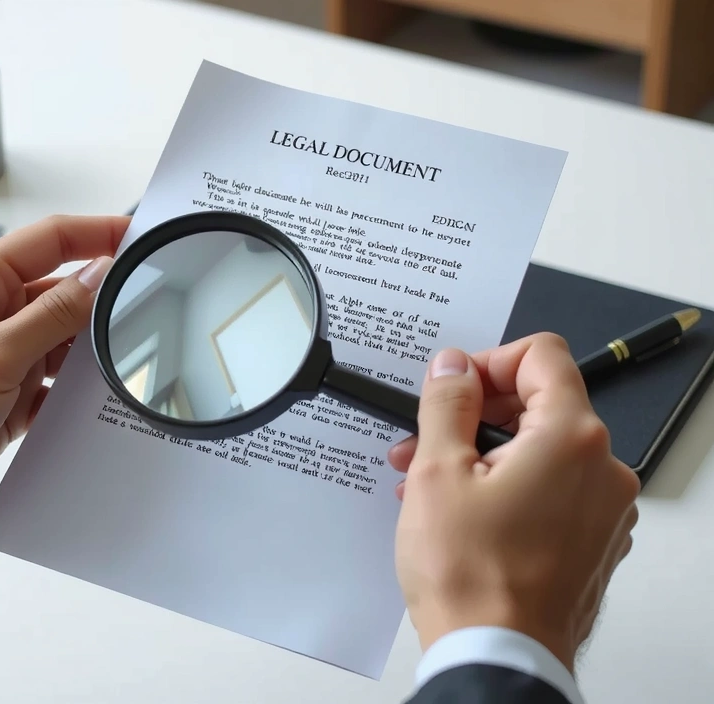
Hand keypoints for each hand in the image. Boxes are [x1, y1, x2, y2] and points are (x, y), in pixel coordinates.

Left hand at [0, 215, 128, 536]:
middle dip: (103, 300)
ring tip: (132, 358)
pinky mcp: (7, 393)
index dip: (98, 234)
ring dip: (92, 350)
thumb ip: (53, 314)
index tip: (142, 236)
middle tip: (152, 305)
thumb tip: (99, 275)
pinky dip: (77, 389)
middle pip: (63, 291)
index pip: (50, 241)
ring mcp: (0, 353)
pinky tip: (100, 399)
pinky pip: (56, 381)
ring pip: (65, 339)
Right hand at [388, 333, 639, 671]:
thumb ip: (447, 404)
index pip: (540, 356)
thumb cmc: (471, 576)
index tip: (451, 387)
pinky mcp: (593, 540)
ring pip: (541, 450)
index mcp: (571, 438)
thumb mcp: (437, 472)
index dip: (487, 361)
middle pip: (541, 403)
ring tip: (427, 482)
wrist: (498, 656)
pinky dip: (508, 486)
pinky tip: (461, 511)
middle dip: (476, 414)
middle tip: (424, 438)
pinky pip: (551, 489)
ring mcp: (604, 509)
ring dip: (484, 454)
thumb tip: (453, 367)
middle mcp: (602, 469)